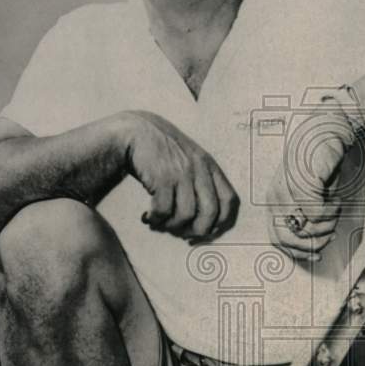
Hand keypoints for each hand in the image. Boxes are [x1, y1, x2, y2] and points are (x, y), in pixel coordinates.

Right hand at [122, 111, 238, 239]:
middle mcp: (199, 169)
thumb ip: (200, 182)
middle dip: (196, 231)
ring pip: (186, 215)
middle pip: (210, 213)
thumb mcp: (189, 160)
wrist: (136, 131)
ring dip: (171, 227)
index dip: (220, 222)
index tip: (206, 231)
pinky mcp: (162, 177)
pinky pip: (164, 210)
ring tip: (160, 224)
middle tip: (181, 234)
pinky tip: (148, 216)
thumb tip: (202, 221)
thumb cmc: (162, 152)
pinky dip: (156, 219)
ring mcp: (181, 172)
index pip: (228, 200)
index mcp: (209, 166)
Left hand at [266, 105, 354, 261]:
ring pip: (306, 229)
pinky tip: (336, 199)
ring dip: (327, 224)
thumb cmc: (320, 165)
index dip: (298, 252)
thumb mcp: (308, 196)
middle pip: (290, 239)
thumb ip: (305, 219)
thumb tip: (313, 250)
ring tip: (334, 208)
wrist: (328, 131)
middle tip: (331, 230)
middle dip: (315, 242)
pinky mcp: (303, 182)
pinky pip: (316, 213)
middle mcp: (276, 197)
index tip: (317, 254)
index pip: (277, 239)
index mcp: (274, 201)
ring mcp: (287, 190)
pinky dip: (331, 211)